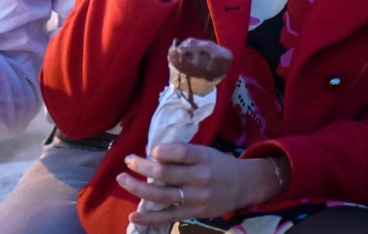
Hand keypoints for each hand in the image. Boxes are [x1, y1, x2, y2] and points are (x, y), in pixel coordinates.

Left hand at [117, 143, 281, 225]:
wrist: (245, 185)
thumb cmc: (220, 165)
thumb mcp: (206, 151)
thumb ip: (182, 152)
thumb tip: (153, 154)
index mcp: (204, 157)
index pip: (180, 152)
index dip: (161, 150)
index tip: (151, 149)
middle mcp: (201, 177)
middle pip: (166, 173)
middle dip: (142, 166)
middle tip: (128, 161)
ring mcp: (197, 198)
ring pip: (162, 194)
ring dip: (138, 188)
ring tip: (122, 179)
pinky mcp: (194, 213)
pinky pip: (168, 216)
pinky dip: (150, 217)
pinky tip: (134, 215)